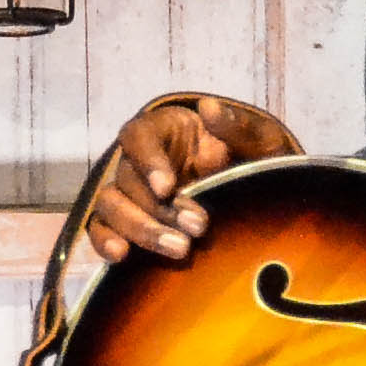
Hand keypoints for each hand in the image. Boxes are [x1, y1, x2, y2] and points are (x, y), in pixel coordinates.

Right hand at [88, 94, 297, 263]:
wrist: (262, 198)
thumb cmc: (257, 160)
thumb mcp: (261, 140)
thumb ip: (239, 127)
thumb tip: (209, 108)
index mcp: (165, 131)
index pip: (138, 136)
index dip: (147, 161)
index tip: (167, 186)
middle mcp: (141, 161)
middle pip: (125, 179)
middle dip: (160, 208)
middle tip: (198, 227)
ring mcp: (132, 194)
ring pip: (112, 206)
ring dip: (141, 229)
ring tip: (179, 249)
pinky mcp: (129, 224)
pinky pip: (102, 230)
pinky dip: (105, 242)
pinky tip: (121, 257)